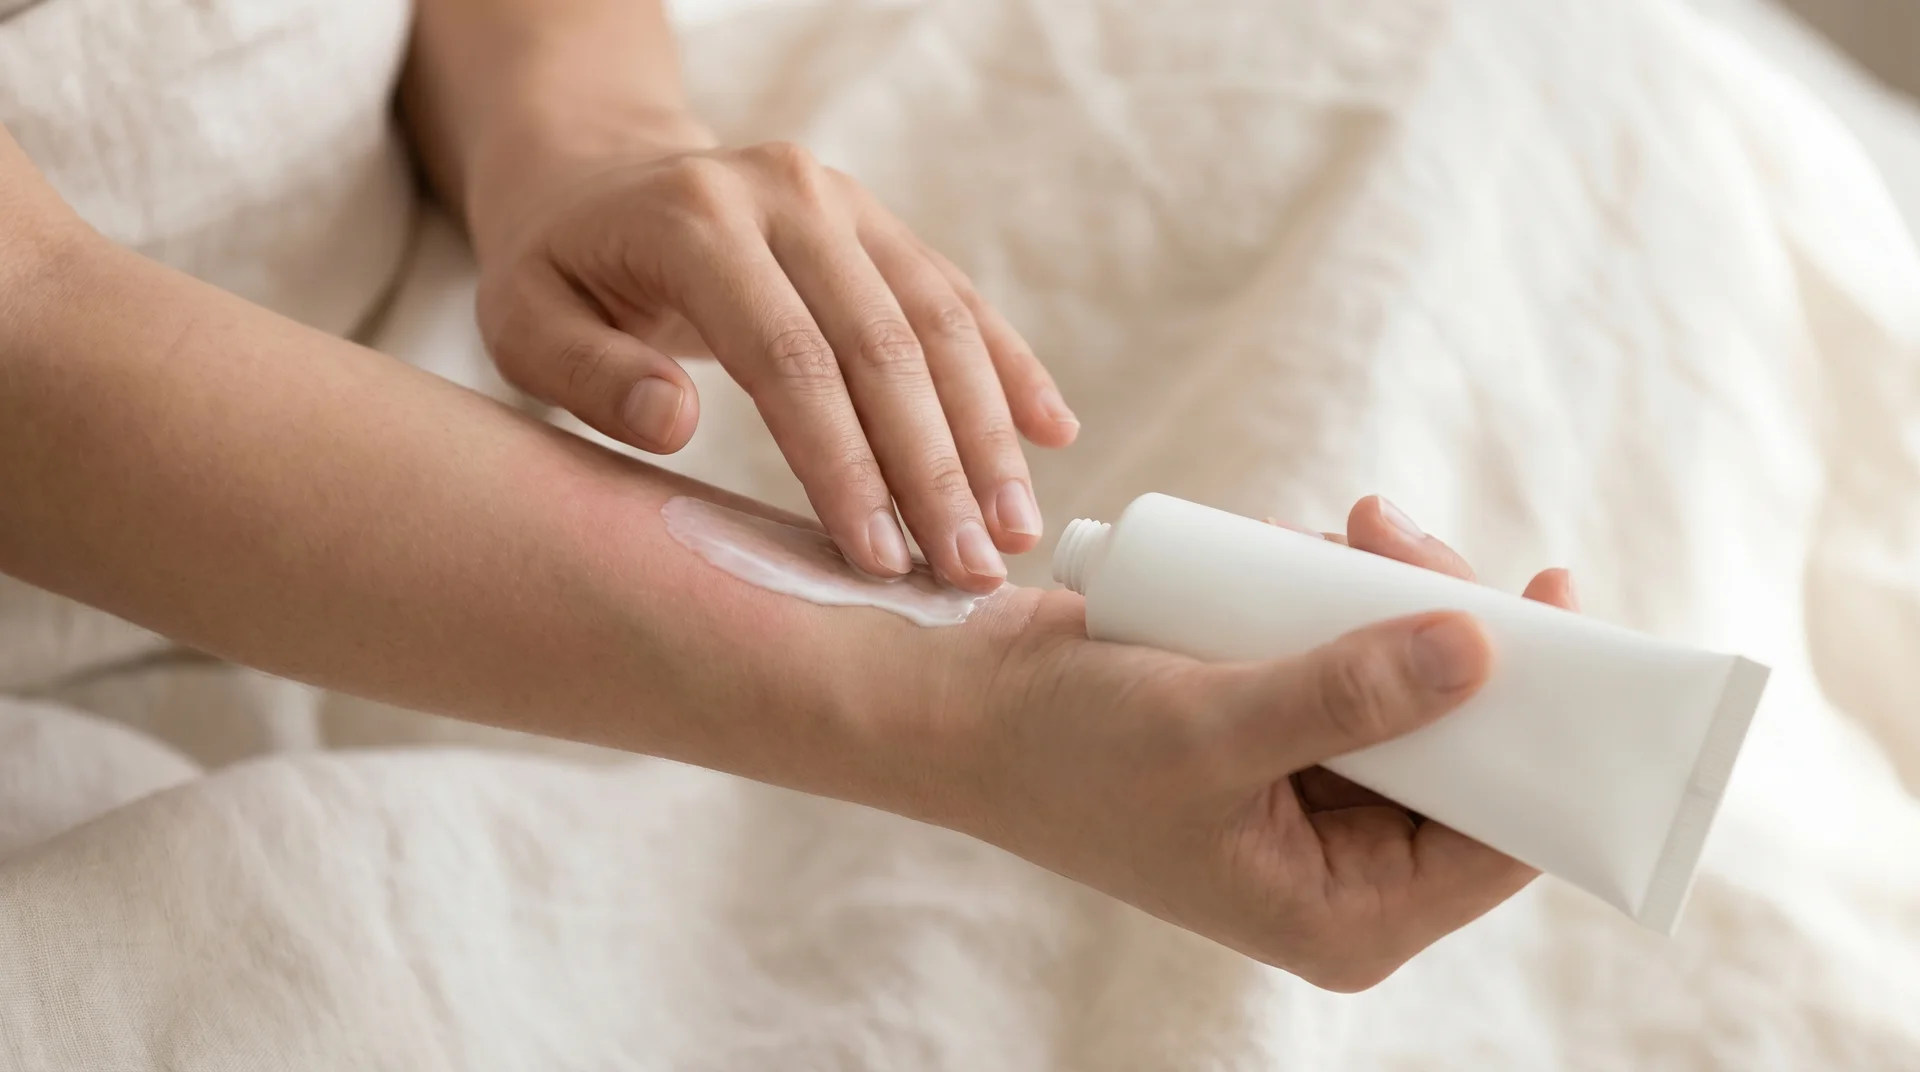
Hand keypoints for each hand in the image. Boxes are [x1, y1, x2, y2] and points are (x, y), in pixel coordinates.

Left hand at [470, 135, 1077, 591]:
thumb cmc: (558, 271)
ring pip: (939, 322)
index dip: (843, 464)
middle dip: (935, 468)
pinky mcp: (880, 225)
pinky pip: (958, 297)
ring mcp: (845, 203)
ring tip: (1014, 533)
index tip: (879, 558)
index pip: (790, 357)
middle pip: (883, 343)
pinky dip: (1009, 367)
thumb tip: (673, 422)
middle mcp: (788, 196)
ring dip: (987, 432)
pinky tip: (1052, 432)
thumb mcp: (521, 320)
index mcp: (697, 220)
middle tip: (968, 571)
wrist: (597, 174)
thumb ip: (586, 373)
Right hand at [910, 496, 1575, 990]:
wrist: (958, 711)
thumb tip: (1481, 646)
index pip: (1500, 839)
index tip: (1570, 620)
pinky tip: (1307, 548)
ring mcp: (1312, 791)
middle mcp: (1342, 862)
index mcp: (1343, 911)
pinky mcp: (1281, 726)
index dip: (1550, 738)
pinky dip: (1343, 598)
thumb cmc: (1064, 753)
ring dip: (1394, 602)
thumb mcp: (1210, 730)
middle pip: (1468, 753)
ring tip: (1348, 532)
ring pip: (1415, 692)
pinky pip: (1355, 659)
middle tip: (1412, 543)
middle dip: (1456, 641)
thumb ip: (1347, 694)